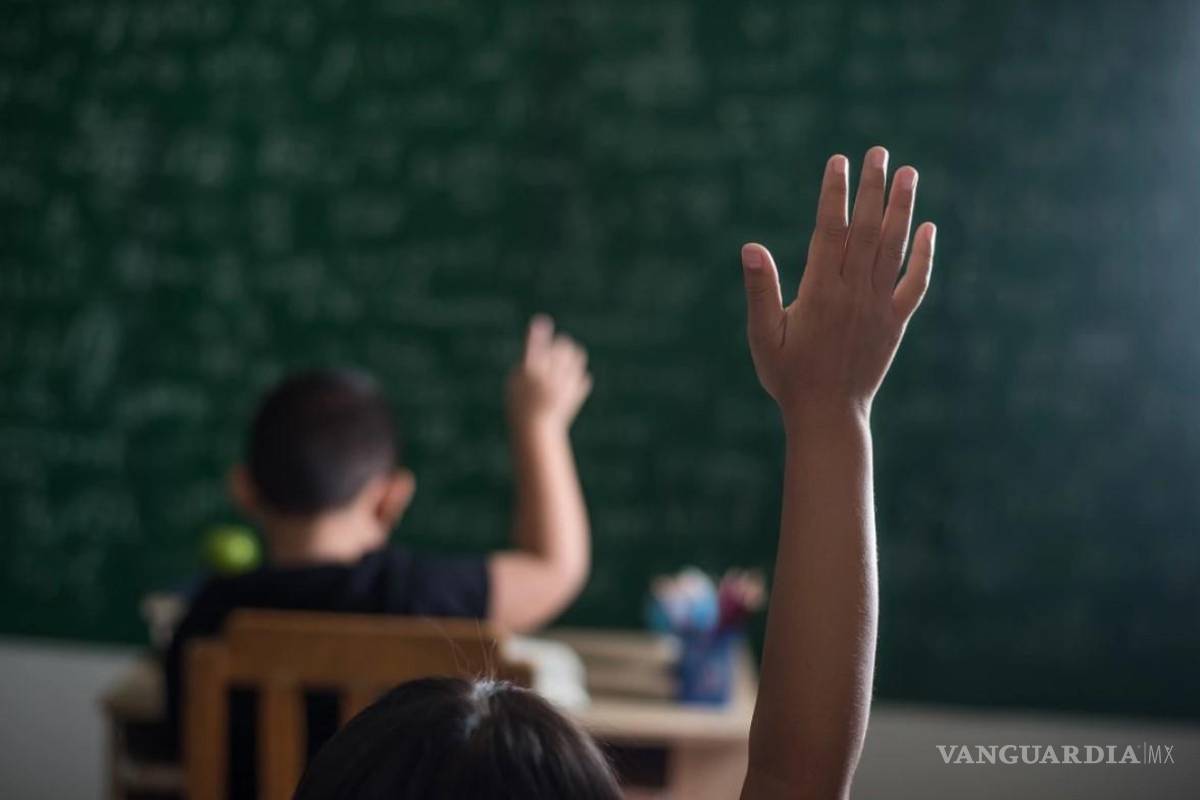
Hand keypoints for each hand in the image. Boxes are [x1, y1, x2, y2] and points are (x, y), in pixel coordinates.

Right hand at [507, 315, 592, 430]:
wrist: (536, 431)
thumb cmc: (520, 404)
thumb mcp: (515, 382)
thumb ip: (528, 360)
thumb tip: (544, 340)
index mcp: (529, 373)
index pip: (534, 348)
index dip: (537, 334)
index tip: (542, 322)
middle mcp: (548, 377)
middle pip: (562, 346)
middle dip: (560, 344)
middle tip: (556, 348)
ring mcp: (564, 385)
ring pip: (577, 356)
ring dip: (572, 354)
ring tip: (563, 362)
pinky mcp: (576, 393)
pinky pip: (583, 376)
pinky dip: (576, 377)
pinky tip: (566, 385)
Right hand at [741, 146, 935, 422]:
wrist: (828, 415)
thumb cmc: (787, 376)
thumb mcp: (762, 335)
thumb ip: (760, 290)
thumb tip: (751, 248)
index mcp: (821, 292)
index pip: (831, 230)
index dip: (835, 193)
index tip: (838, 161)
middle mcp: (855, 294)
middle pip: (868, 229)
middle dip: (872, 187)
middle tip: (878, 151)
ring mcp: (879, 307)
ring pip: (894, 247)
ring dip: (902, 207)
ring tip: (908, 172)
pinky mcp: (895, 322)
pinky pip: (915, 283)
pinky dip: (923, 255)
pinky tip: (928, 228)